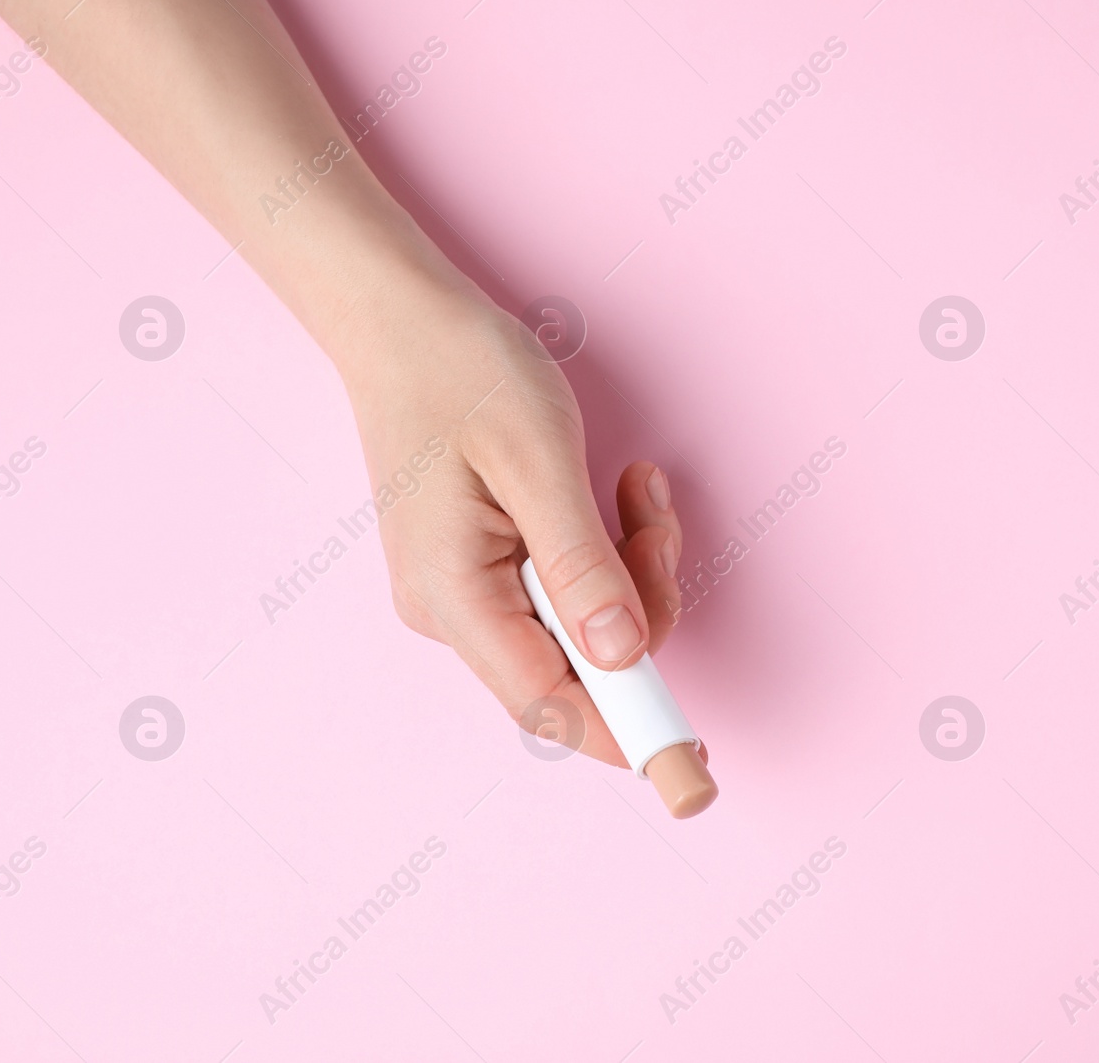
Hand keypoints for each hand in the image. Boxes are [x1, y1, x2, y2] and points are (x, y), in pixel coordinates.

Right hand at [335, 283, 689, 766]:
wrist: (403, 322)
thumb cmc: (465, 374)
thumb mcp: (539, 462)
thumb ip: (582, 566)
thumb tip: (623, 658)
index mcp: (455, 597)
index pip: (551, 704)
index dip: (629, 740)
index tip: (695, 776)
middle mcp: (454, 613)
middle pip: (578, 669)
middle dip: (642, 608)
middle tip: (652, 516)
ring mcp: (467, 596)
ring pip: (583, 631)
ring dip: (630, 570)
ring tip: (634, 488)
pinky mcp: (486, 571)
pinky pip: (568, 595)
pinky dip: (607, 556)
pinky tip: (615, 492)